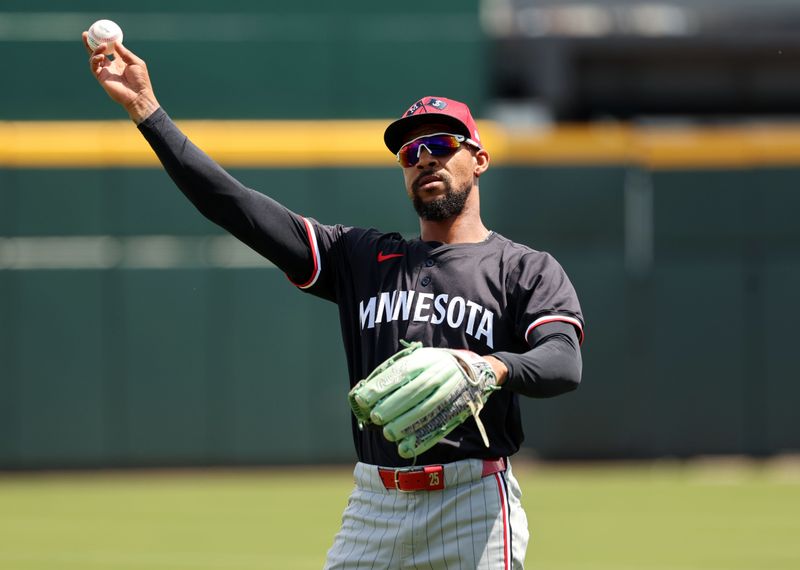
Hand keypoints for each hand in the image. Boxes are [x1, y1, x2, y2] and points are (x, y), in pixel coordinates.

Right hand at [82, 32, 159, 123]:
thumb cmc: (141, 80)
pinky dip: (95, 60)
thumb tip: (115, 42)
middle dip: (90, 43)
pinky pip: (94, 66)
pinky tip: (101, 56)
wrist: (139, 95)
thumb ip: (125, 53)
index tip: (100, 32)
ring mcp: (105, 72)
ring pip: (94, 58)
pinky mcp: (101, 78)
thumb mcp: (136, 62)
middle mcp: (110, 66)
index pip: (109, 50)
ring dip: (96, 50)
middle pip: (97, 52)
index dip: (104, 41)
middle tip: (86, 33)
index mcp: (119, 62)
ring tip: (102, 46)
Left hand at [349, 342, 500, 458]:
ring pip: (424, 411)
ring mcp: (448, 394)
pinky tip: (405, 448)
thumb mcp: (418, 359)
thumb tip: (363, 392)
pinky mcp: (455, 412)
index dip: (380, 387)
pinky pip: (437, 427)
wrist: (474, 370)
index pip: (400, 373)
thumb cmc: (434, 365)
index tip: (363, 399)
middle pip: (412, 393)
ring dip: (404, 425)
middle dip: (391, 407)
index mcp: (425, 360)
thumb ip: (393, 373)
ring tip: (389, 433)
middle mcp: (437, 376)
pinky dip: (421, 441)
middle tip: (376, 418)